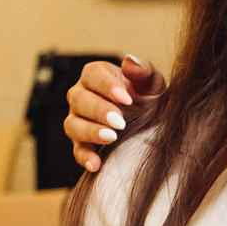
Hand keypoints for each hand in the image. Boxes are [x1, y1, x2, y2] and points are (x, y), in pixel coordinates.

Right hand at [65, 55, 164, 172]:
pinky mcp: (82, 143)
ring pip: (73, 124)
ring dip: (90, 131)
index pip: (92, 75)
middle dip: (99, 110)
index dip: (107, 86)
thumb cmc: (149, 97)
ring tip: (112, 138)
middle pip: (79, 99)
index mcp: (96, 76)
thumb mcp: (151, 83)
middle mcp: (82, 96)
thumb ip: (142, 71)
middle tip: (120, 121)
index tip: (126, 98)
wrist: (154, 122)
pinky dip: (84, 157)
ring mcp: (79, 120)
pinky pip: (77, 150)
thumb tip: (130, 61)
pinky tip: (95, 164)